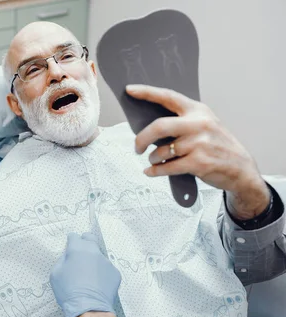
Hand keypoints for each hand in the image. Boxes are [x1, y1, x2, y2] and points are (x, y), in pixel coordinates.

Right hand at [50, 233, 120, 316]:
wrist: (89, 308)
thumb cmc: (68, 291)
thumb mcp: (55, 273)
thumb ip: (62, 259)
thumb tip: (69, 256)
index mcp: (77, 249)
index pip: (74, 236)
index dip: (71, 240)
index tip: (70, 245)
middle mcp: (93, 251)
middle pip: (90, 238)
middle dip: (85, 241)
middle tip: (81, 252)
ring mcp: (106, 261)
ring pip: (98, 256)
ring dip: (93, 261)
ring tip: (89, 277)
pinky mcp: (115, 272)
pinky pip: (107, 269)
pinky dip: (102, 273)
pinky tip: (97, 284)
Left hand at [126, 84, 269, 219]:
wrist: (241, 169)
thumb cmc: (218, 146)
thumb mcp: (205, 125)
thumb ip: (182, 121)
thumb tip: (150, 126)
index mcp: (198, 111)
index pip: (168, 96)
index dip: (147, 92)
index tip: (130, 90)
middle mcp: (199, 124)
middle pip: (159, 126)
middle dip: (142, 138)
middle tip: (136, 147)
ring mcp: (199, 144)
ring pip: (161, 151)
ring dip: (153, 158)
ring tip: (155, 160)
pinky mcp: (198, 163)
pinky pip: (167, 167)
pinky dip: (155, 171)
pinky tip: (151, 171)